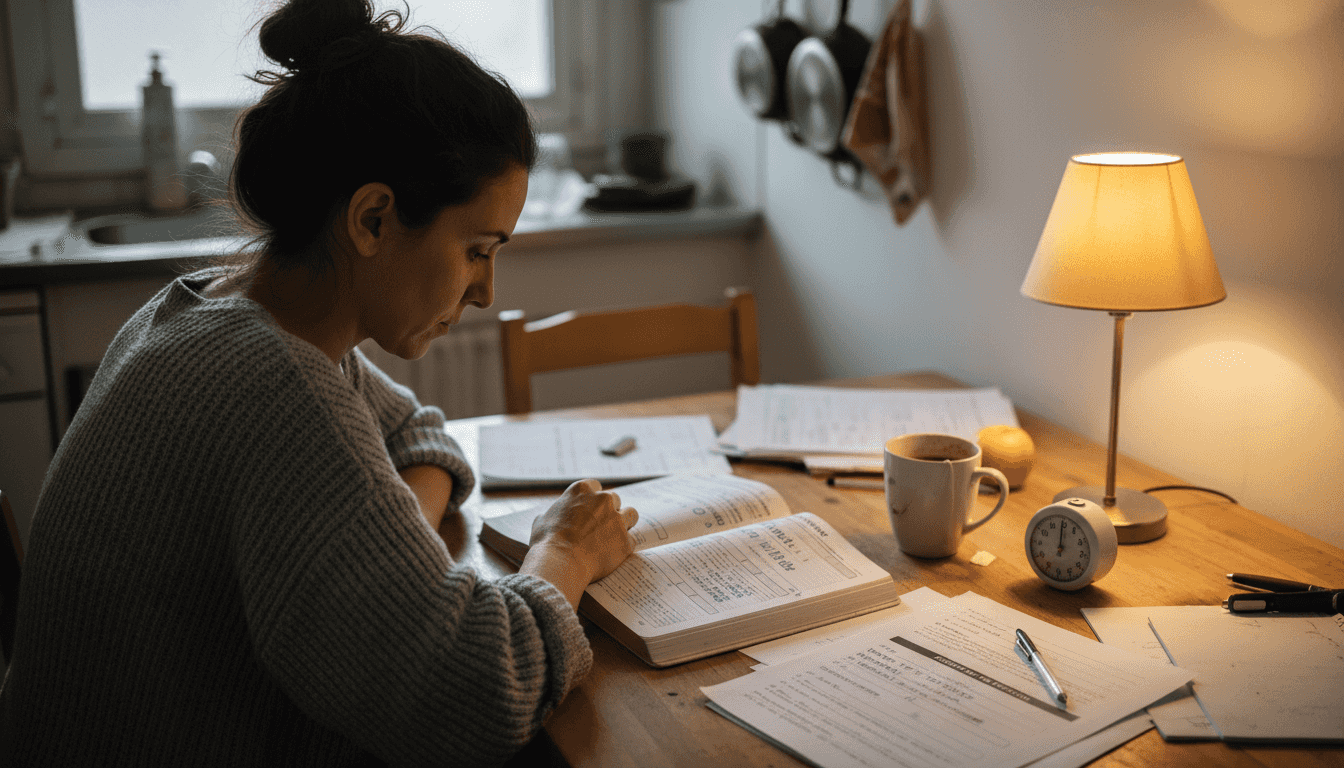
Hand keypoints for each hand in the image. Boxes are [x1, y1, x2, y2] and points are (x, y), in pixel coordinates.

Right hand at [520, 479, 637, 607]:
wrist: (560, 563)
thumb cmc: (547, 541)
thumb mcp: (542, 520)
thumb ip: (554, 513)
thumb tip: (550, 516)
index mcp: (583, 490)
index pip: (595, 486)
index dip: (593, 499)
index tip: (590, 509)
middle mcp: (603, 500)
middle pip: (615, 500)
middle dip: (609, 511)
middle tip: (601, 525)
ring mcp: (617, 520)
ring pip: (631, 514)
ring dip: (625, 523)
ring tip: (615, 536)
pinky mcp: (625, 541)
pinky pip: (631, 541)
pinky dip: (624, 547)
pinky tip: (614, 554)